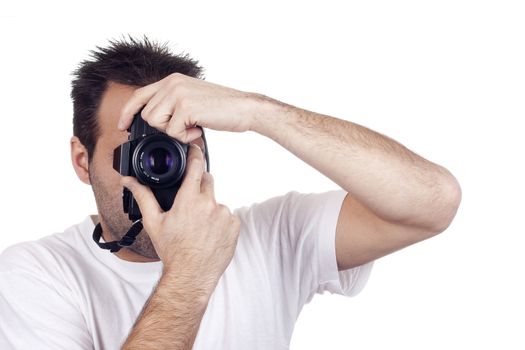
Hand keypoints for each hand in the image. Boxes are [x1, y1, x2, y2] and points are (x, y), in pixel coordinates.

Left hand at [117, 73, 259, 143]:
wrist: (245, 108)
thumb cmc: (223, 108)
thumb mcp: (192, 98)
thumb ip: (173, 103)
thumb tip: (155, 121)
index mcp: (173, 80)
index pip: (139, 95)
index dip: (127, 112)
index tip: (122, 126)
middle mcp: (172, 83)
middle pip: (147, 115)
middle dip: (163, 128)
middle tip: (186, 127)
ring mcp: (178, 94)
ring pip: (156, 123)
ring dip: (174, 132)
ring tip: (193, 127)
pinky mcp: (185, 107)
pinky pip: (172, 132)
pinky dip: (186, 137)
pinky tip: (200, 129)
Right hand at [120, 143, 240, 283]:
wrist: (192, 275)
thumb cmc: (172, 250)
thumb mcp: (154, 222)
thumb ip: (142, 197)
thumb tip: (128, 180)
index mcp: (189, 199)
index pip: (196, 165)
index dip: (195, 154)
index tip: (194, 149)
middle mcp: (209, 204)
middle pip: (207, 181)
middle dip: (198, 186)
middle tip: (189, 204)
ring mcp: (225, 214)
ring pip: (216, 200)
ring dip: (209, 207)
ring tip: (198, 226)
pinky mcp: (235, 225)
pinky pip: (228, 215)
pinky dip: (220, 221)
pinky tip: (210, 233)